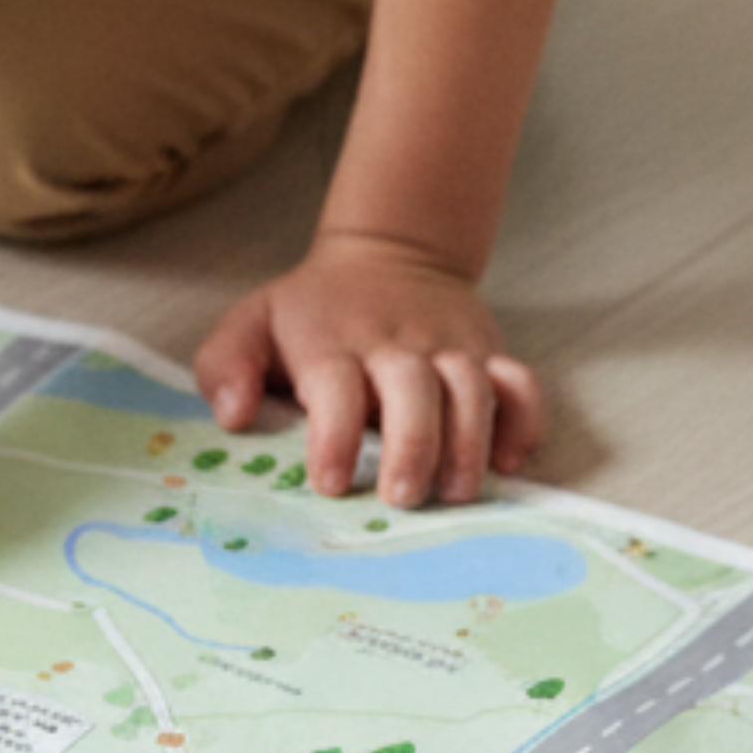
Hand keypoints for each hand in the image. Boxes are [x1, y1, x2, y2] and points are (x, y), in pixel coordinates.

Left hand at [193, 232, 542, 507]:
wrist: (384, 256)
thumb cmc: (309, 312)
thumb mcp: (250, 324)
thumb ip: (227, 366)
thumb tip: (235, 415)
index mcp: (332, 343)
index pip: (335, 387)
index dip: (332, 436)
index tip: (329, 482)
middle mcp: (395, 343)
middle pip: (413, 392)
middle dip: (411, 447)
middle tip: (402, 497)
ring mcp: (448, 345)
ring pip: (473, 389)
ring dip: (470, 442)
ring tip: (457, 492)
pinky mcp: (487, 350)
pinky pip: (521, 382)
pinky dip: (525, 420)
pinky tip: (512, 459)